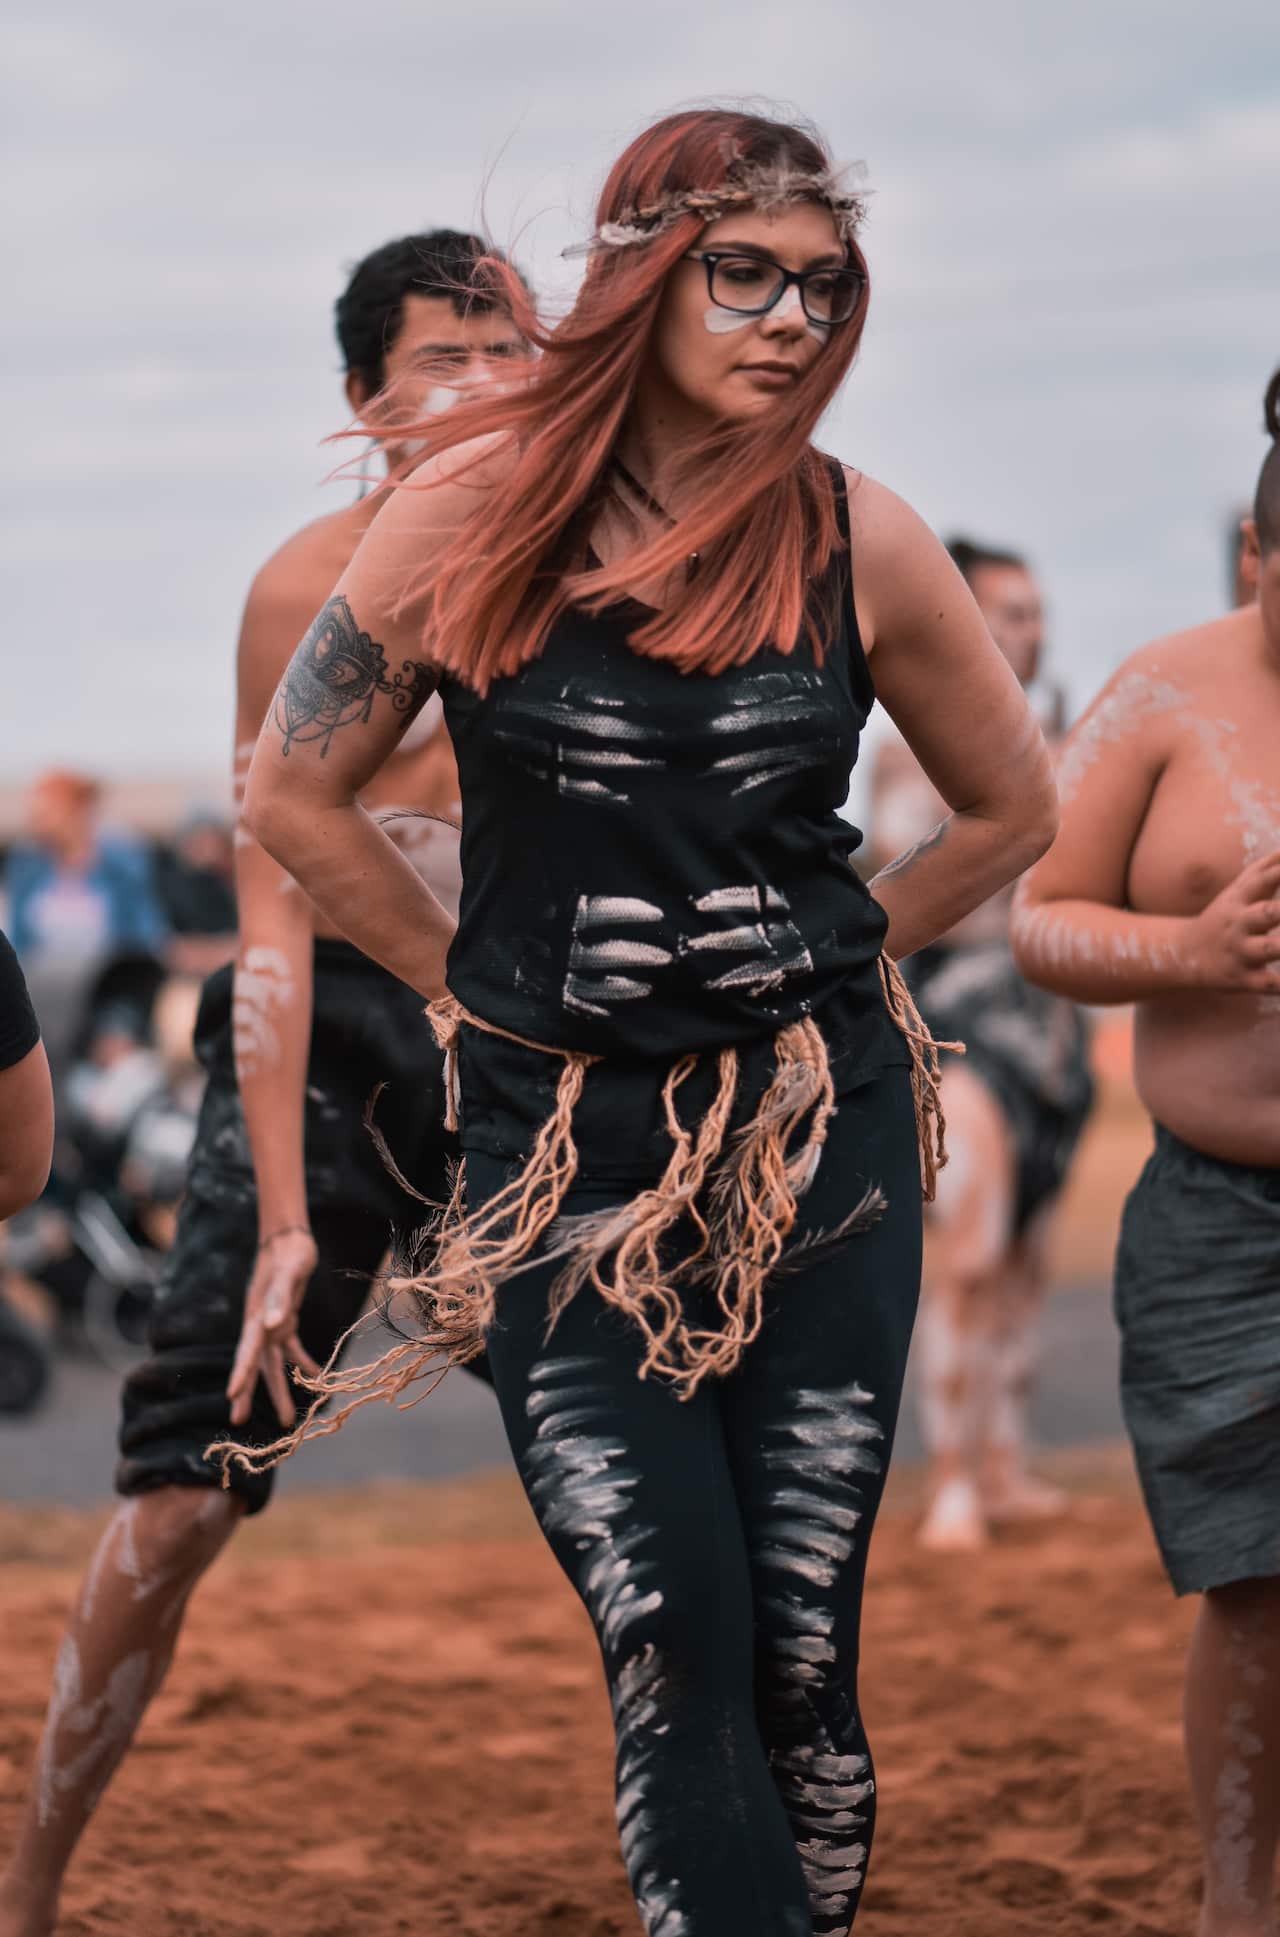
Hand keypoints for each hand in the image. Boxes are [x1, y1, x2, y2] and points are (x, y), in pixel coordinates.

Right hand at [227, 1226, 321, 1427]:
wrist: (290, 1238)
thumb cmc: (289, 1254)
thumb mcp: (289, 1272)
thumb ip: (280, 1297)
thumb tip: (273, 1325)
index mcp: (257, 1316)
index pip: (247, 1350)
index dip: (240, 1374)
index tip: (231, 1397)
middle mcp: (260, 1324)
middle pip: (253, 1364)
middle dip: (247, 1392)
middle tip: (239, 1422)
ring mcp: (271, 1324)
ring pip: (272, 1363)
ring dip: (278, 1389)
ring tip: (285, 1419)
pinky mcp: (285, 1320)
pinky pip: (291, 1348)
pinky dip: (302, 1362)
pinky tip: (316, 1376)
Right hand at [1188, 849, 1279, 992]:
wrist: (1186, 954)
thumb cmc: (1227, 916)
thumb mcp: (1240, 890)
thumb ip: (1268, 867)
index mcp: (1242, 899)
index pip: (1265, 879)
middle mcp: (1241, 923)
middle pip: (1267, 913)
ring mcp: (1242, 952)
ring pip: (1268, 949)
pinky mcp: (1243, 979)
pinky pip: (1266, 984)